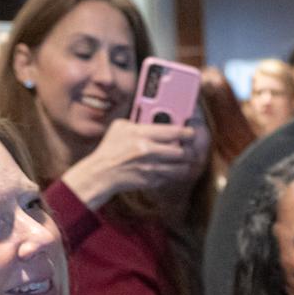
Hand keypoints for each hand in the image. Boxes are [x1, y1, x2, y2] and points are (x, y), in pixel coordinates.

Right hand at [63, 119, 201, 207]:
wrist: (101, 173)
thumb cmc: (110, 148)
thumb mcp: (120, 127)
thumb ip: (139, 120)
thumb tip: (155, 114)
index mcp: (141, 134)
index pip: (174, 131)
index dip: (188, 132)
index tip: (191, 131)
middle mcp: (148, 151)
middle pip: (183, 152)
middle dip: (190, 149)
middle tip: (190, 146)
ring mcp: (151, 168)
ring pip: (181, 167)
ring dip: (185, 163)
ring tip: (184, 159)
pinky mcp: (151, 181)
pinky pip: (171, 177)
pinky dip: (174, 173)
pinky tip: (172, 168)